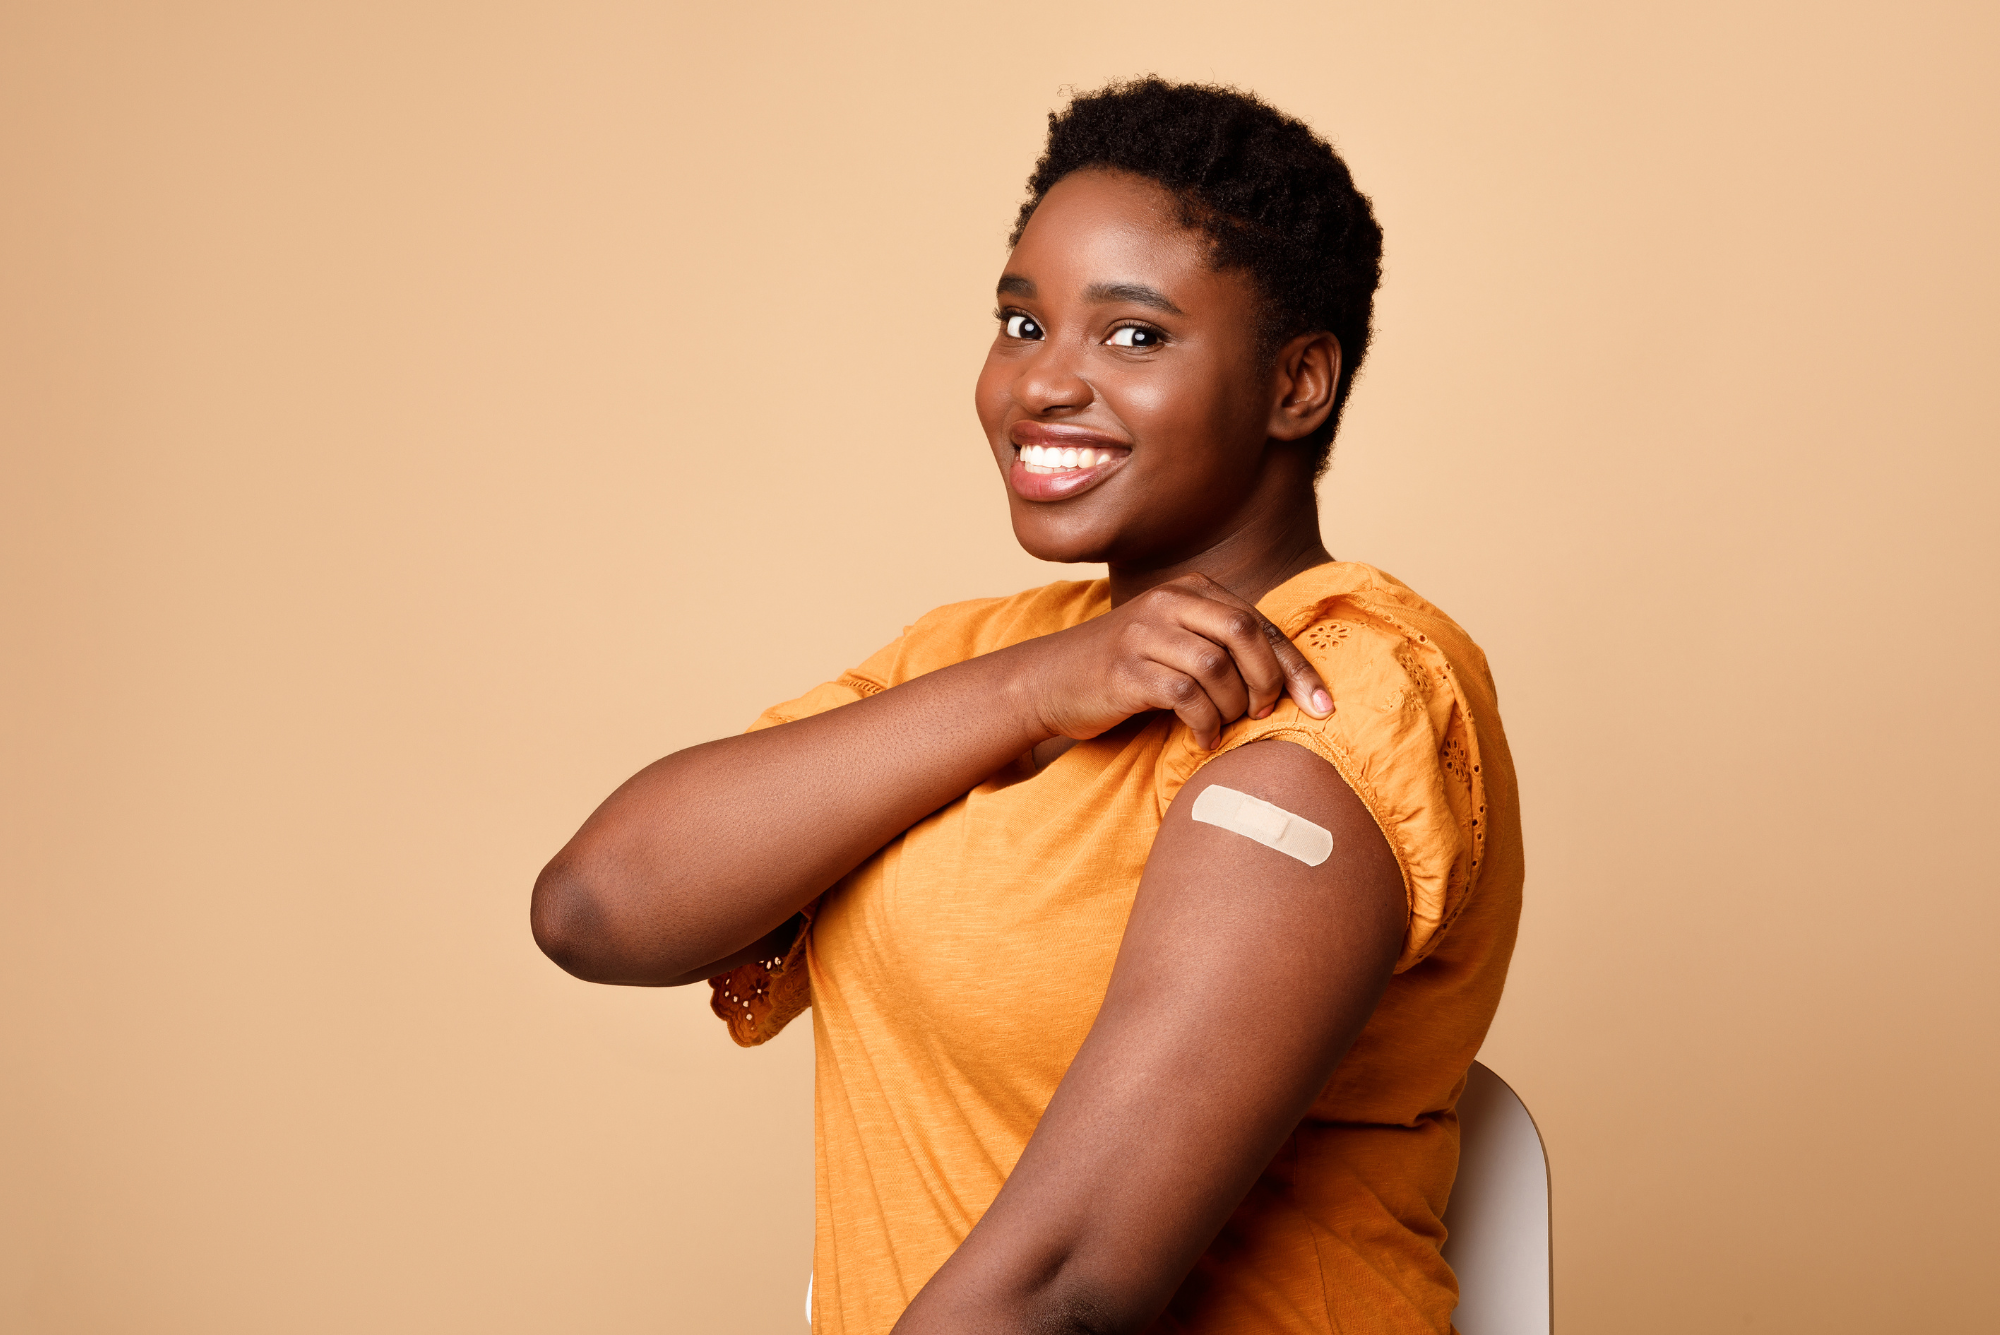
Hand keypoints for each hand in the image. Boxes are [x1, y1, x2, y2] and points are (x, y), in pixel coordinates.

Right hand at [1022, 574, 1332, 749]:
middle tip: (1266, 715)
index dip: (1298, 666)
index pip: (1261, 623)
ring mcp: (1145, 633)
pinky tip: (1201, 739)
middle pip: (1246, 634)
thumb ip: (1221, 645)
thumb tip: (1288, 679)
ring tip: (1224, 726)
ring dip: (1233, 707)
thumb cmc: (1124, 669)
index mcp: (1190, 590)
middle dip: (1270, 681)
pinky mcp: (1126, 669)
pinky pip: (1186, 697)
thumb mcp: (1174, 642)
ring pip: (1218, 667)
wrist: (1049, 681)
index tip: (1323, 705)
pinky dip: (1204, 724)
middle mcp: (1168, 603)